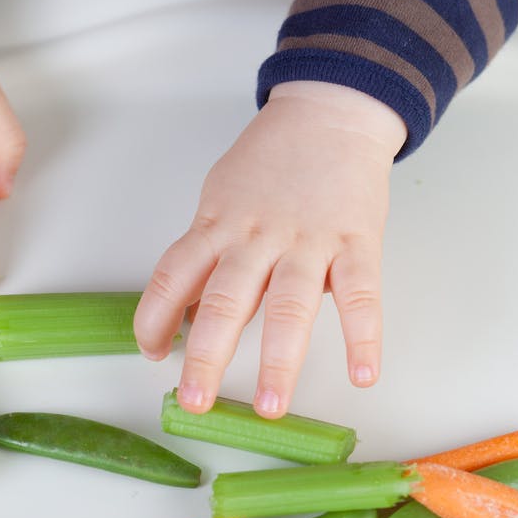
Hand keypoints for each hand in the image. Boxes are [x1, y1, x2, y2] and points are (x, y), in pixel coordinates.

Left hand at [135, 80, 406, 417]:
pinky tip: (363, 375)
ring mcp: (308, 240)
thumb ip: (208, 254)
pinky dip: (364, 337)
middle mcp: (256, 237)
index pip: (172, 277)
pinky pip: (359, 295)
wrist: (331, 111)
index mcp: (217, 225)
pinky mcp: (356, 241)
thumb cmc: (273, 160)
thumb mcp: (223, 197)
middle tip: (195, 402)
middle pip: (224, 301)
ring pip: (287, 305)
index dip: (155, 319)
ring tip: (269, 406)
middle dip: (206, 357)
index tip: (153, 355)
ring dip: (278, 361)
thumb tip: (188, 314)